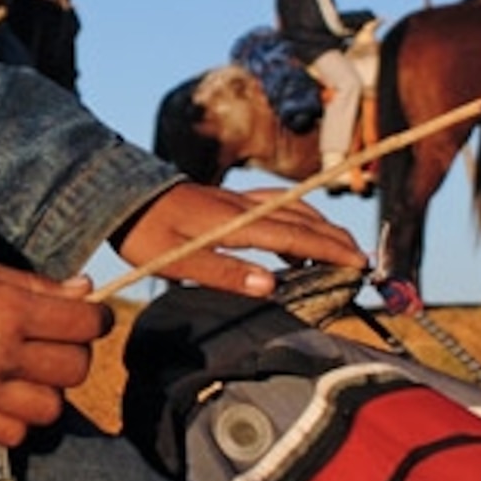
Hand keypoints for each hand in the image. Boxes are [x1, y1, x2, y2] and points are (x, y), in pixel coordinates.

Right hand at [0, 256, 106, 447]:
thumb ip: (34, 284)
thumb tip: (85, 290)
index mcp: (9, 310)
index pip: (86, 325)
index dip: (94, 319)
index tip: (84, 318)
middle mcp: (2, 353)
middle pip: (76, 370)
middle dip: (73, 354)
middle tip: (52, 344)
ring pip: (52, 409)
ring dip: (48, 391)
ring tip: (28, 375)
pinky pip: (15, 435)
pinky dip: (18, 420)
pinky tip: (5, 397)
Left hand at [113, 181, 362, 297]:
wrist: (117, 195)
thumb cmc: (144, 233)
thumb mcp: (177, 260)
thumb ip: (224, 272)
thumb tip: (271, 285)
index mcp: (234, 223)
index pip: (294, 235)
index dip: (329, 250)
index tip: (359, 265)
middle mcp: (241, 207)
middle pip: (301, 219)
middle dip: (336, 238)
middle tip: (363, 260)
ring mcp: (235, 201)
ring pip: (291, 208)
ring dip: (319, 226)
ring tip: (339, 246)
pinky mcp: (226, 201)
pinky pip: (274, 205)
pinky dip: (297, 217)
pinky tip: (296, 233)